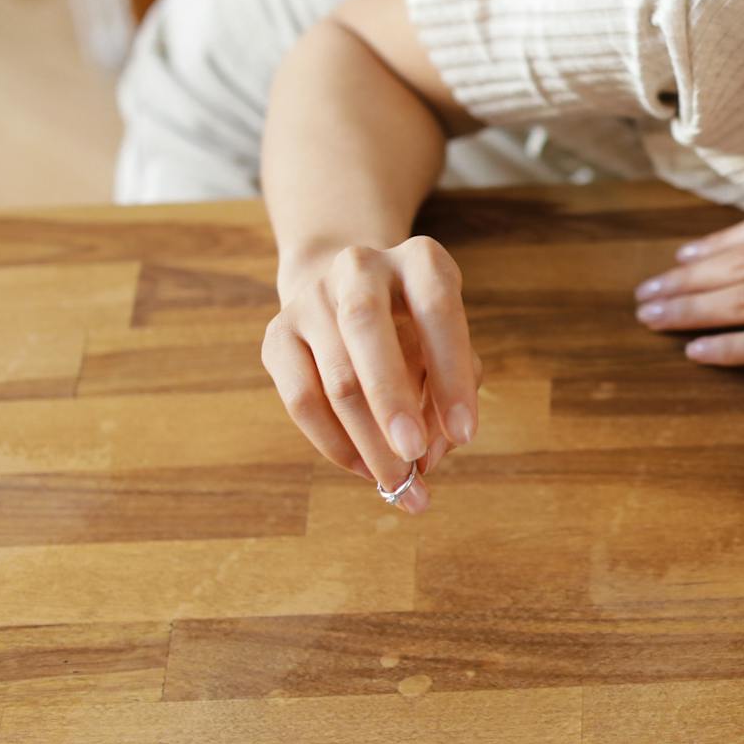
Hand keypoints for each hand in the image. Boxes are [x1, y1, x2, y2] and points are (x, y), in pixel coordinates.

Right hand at [262, 236, 483, 513]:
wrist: (348, 294)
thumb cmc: (418, 330)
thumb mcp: (449, 346)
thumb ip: (452, 391)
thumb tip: (428, 454)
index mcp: (419, 261)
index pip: (437, 309)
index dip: (451, 374)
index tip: (465, 434)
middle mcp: (360, 267)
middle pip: (366, 329)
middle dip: (392, 402)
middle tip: (413, 459)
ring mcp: (312, 298)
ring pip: (335, 377)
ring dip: (368, 441)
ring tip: (397, 482)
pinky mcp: (277, 334)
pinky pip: (300, 399)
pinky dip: (335, 443)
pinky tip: (363, 468)